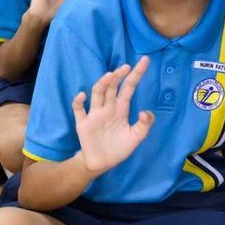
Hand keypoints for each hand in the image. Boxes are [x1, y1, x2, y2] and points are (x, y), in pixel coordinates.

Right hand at [72, 56, 153, 174]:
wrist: (101, 163)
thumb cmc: (119, 148)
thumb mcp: (136, 137)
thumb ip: (144, 125)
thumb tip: (145, 111)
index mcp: (121, 109)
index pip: (129, 87)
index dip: (136, 74)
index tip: (145, 60)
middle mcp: (108, 108)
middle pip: (112, 87)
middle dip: (118, 76)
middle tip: (125, 67)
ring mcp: (95, 114)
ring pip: (98, 94)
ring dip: (102, 84)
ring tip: (109, 75)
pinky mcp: (83, 123)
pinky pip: (79, 110)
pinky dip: (79, 102)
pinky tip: (83, 96)